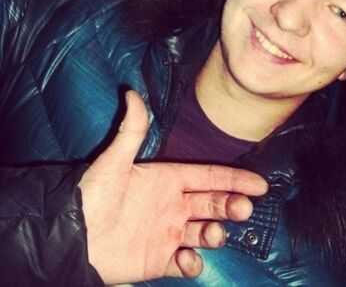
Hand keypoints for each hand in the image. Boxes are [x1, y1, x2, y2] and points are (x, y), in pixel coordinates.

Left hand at [79, 91, 267, 283]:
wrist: (72, 237)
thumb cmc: (94, 195)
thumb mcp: (114, 161)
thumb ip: (132, 130)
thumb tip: (132, 92)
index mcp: (168, 179)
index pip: (209, 176)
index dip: (235, 179)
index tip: (260, 184)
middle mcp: (173, 205)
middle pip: (214, 203)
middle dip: (232, 205)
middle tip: (243, 208)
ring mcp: (169, 232)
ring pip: (205, 232)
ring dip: (216, 233)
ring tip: (211, 234)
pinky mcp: (160, 260)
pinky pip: (185, 263)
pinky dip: (193, 264)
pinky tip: (189, 260)